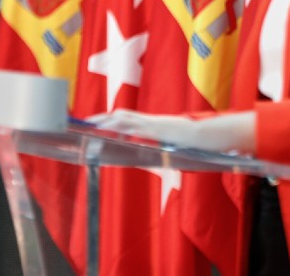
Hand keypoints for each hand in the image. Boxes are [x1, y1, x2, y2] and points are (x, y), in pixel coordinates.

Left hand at [88, 109, 256, 152]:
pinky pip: (134, 124)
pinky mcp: (154, 127)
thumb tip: (158, 172)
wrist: (203, 136)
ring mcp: (150, 123)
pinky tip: (109, 126)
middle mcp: (147, 122)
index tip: (96, 123)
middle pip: (120, 117)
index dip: (111, 121)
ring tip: (92, 123)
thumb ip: (161, 159)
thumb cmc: (188, 144)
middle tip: (87, 122)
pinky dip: (121, 124)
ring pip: (124, 118)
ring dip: (107, 120)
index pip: (126, 120)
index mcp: (150, 126)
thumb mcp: (170, 150)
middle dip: (103, 119)